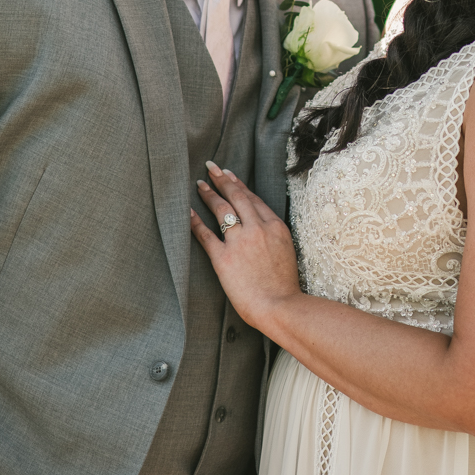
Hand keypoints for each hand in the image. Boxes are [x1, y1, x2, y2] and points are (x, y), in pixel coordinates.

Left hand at [190, 162, 301, 330]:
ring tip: (200, 185)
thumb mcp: (287, 252)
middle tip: (211, 168)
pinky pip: (205, 234)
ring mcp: (240, 241)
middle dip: (222, 180)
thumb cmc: (285, 286)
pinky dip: (195, 221)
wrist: (280, 305)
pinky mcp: (224, 257)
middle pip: (236, 197)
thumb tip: (263, 229)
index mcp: (275, 227)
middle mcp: (257, 228)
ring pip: (222, 209)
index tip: (230, 175)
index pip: (253, 199)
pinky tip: (187, 211)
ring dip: (209, 194)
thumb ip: (274, 236)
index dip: (239, 185)